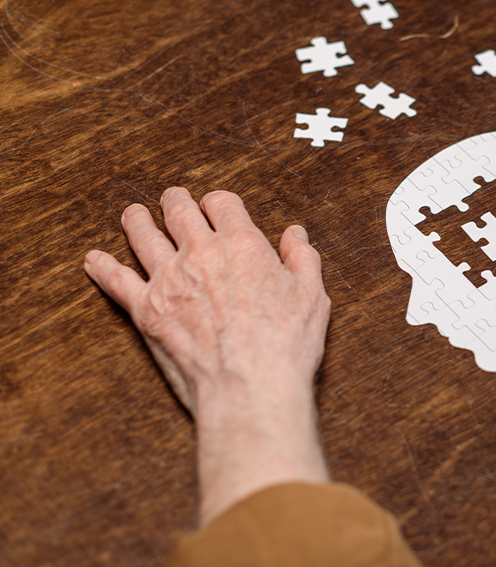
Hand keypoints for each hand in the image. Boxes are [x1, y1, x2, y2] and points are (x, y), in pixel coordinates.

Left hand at [84, 187, 332, 523]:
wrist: (250, 386)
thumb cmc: (285, 345)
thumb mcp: (312, 295)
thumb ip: (302, 258)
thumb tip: (295, 235)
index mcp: (243, 244)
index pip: (222, 204)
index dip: (218, 202)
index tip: (217, 206)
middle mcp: (201, 254)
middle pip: (178, 212)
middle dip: (175, 201)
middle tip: (172, 197)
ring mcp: (169, 280)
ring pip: (143, 236)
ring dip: (137, 221)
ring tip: (133, 215)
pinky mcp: (147, 310)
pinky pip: (117, 281)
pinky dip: (103, 268)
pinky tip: (94, 260)